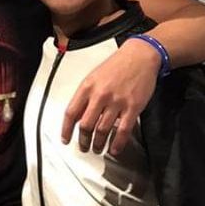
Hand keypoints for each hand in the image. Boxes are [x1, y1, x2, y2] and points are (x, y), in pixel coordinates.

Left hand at [61, 38, 160, 154]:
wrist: (139, 57)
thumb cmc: (115, 66)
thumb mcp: (92, 77)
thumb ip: (84, 97)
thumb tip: (76, 117)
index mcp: (87, 87)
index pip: (71, 113)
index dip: (66, 129)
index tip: (65, 139)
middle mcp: (100, 95)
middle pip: (86, 125)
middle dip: (83, 140)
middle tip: (83, 148)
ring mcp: (117, 102)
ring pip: (103, 130)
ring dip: (98, 143)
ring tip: (97, 149)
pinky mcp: (133, 107)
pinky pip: (123, 130)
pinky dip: (117, 143)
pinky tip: (114, 149)